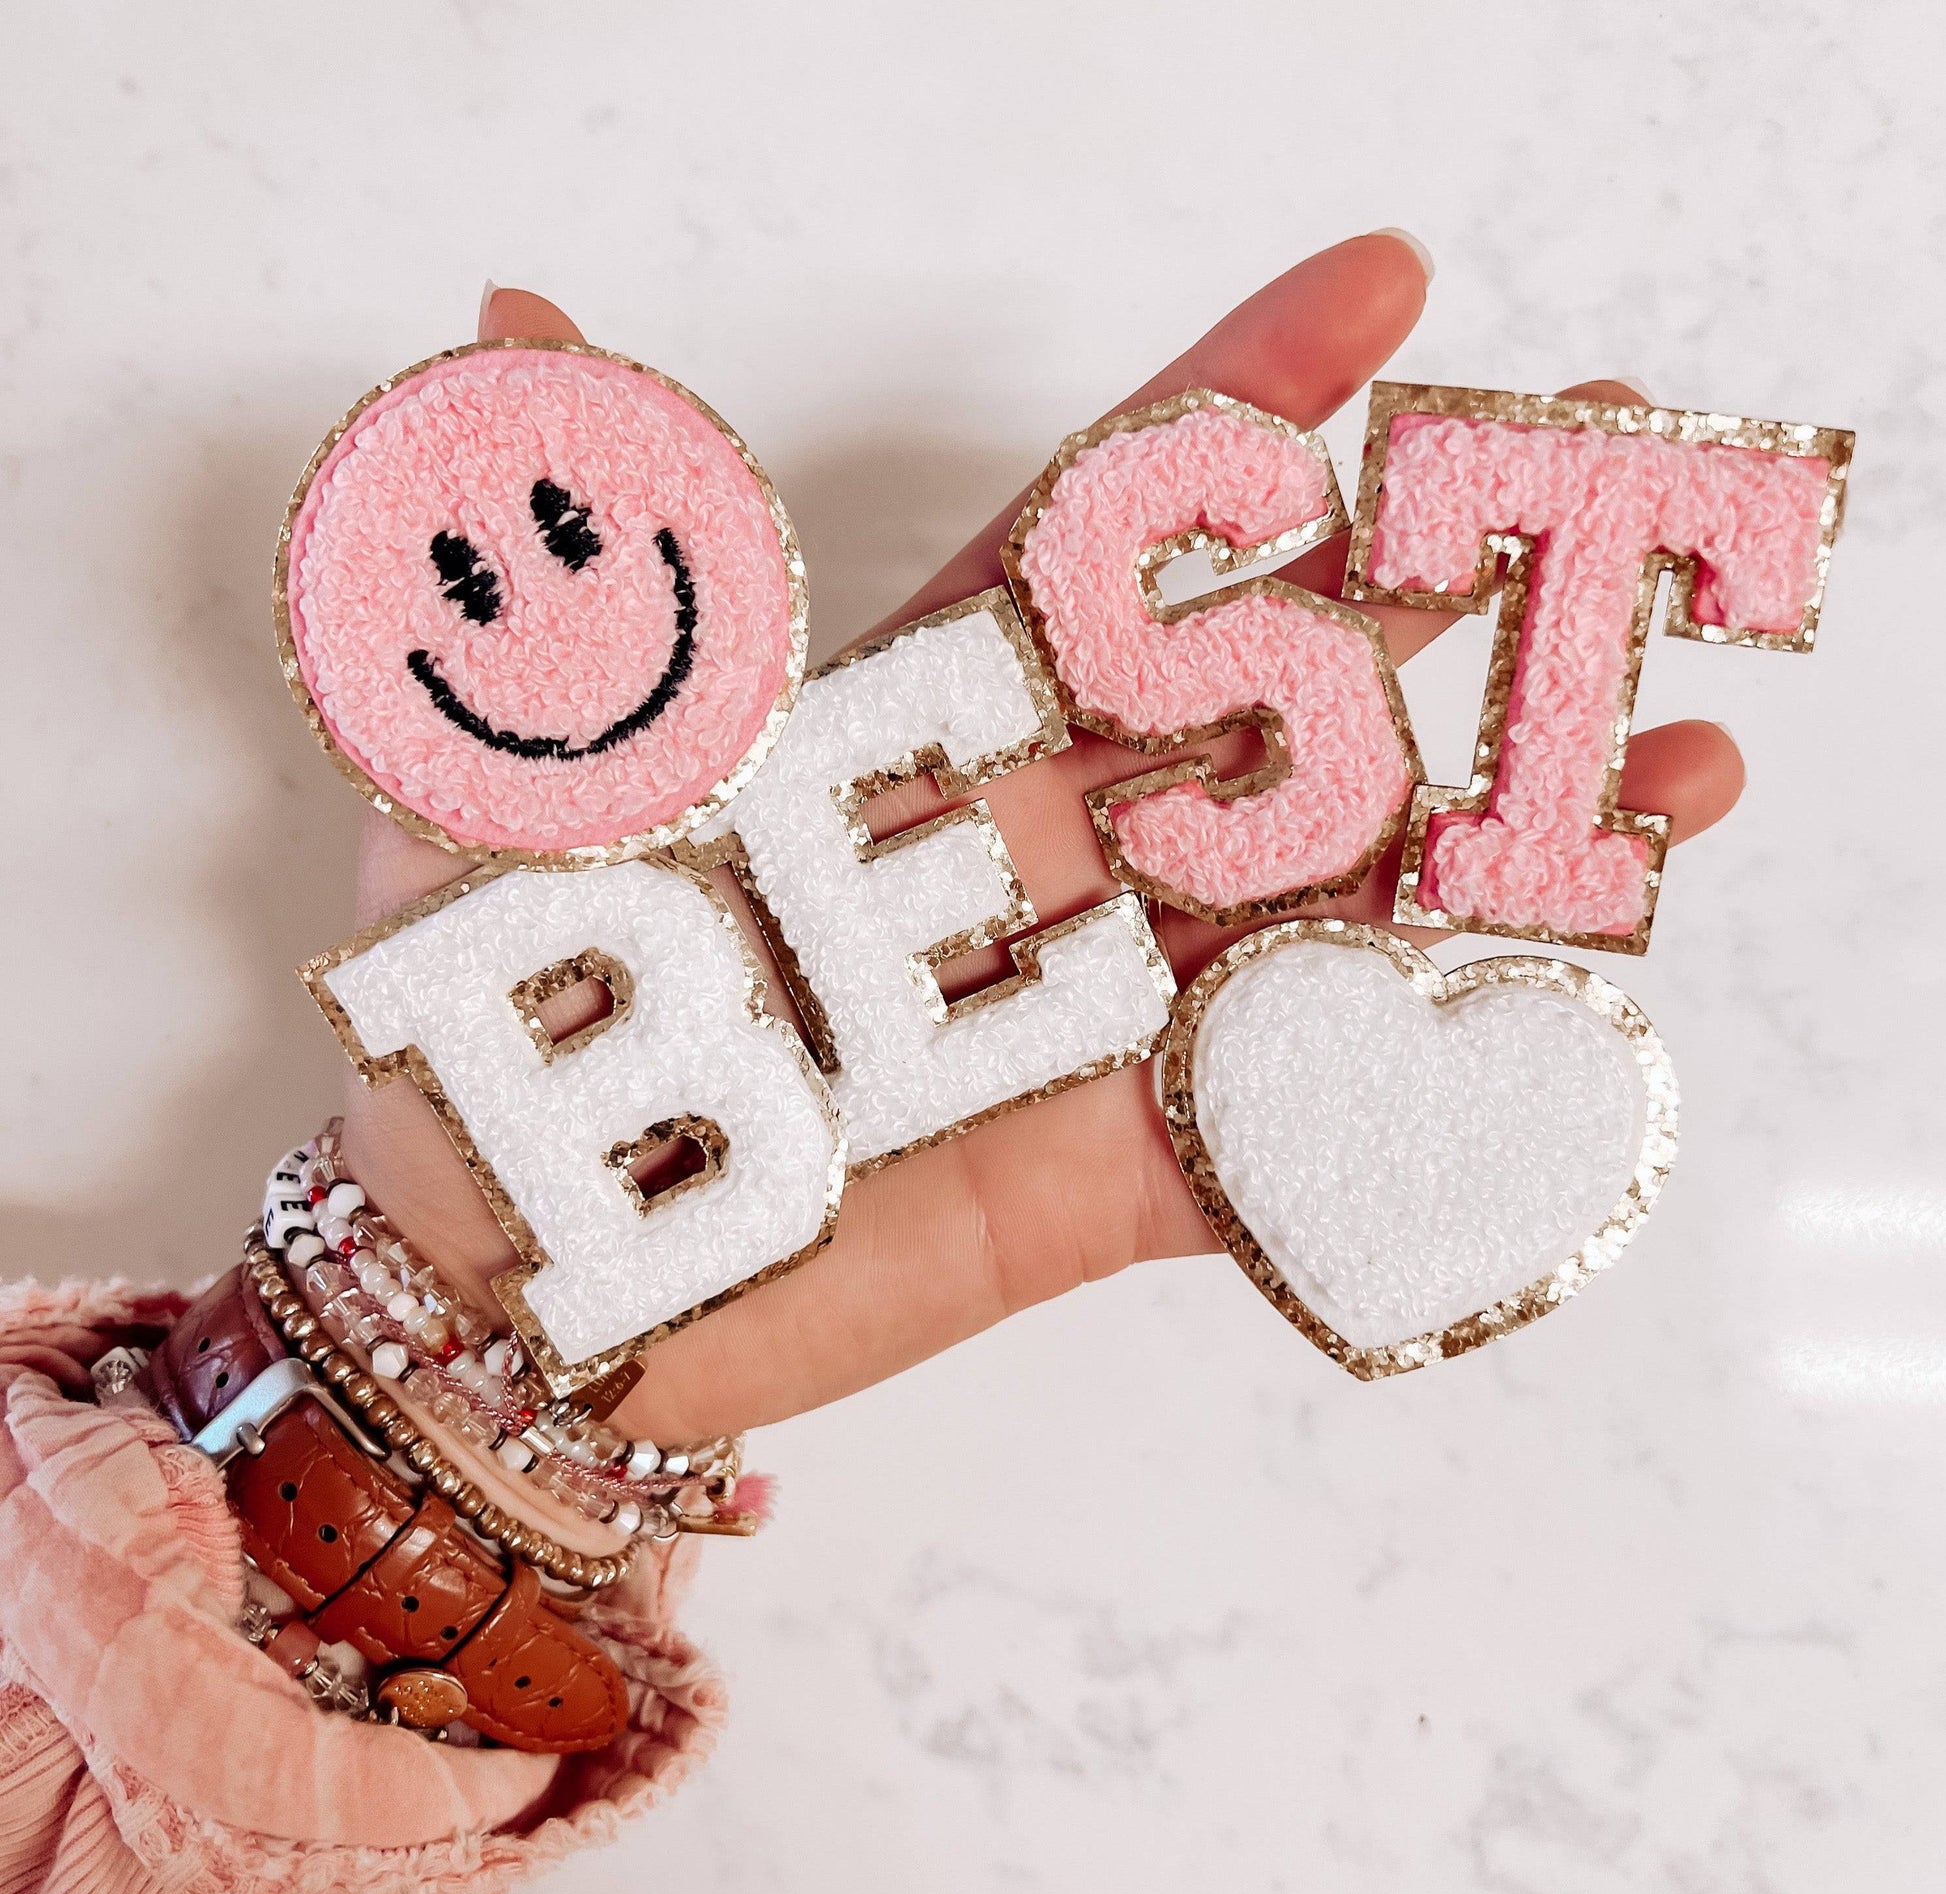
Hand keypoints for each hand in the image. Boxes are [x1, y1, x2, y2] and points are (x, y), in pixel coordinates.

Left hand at [341, 234, 1742, 1441]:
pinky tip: (1561, 1018)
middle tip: (1597, 485)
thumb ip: (573, 574)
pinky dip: (1410, 1089)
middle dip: (1432, 596)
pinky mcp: (1098, 1183)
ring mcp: (1080, 1021)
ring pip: (1315, 917)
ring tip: (1670, 765)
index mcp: (906, 737)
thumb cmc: (487, 1019)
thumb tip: (511, 320)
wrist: (506, 1286)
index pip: (1100, 544)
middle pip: (1260, 707)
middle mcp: (1022, 858)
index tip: (1380, 301)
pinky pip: (1283, 1132)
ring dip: (1492, 843)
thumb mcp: (509, 777)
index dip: (1233, 417)